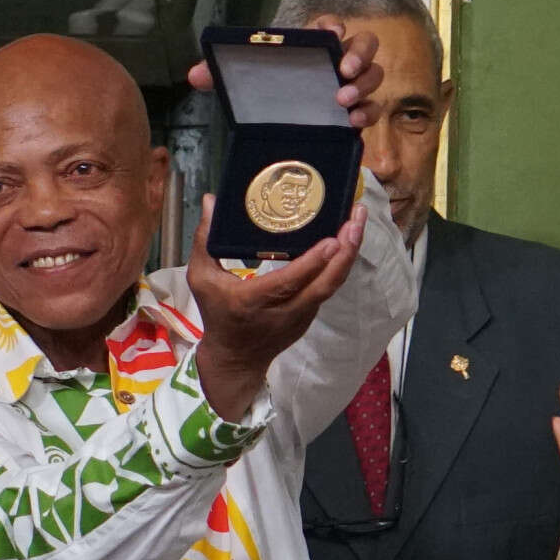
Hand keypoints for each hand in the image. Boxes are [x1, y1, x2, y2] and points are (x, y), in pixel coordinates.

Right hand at [187, 196, 364, 422]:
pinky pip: (328, 286)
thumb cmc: (217, 314)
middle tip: (355, 219)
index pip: (289, 282)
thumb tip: (210, 200)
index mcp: (254, 301)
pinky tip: (346, 238)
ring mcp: (302, 315)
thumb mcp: (202, 279)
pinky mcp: (311, 314)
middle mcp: (285, 310)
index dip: (312, 263)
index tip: (332, 240)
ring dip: (348, 254)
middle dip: (345, 251)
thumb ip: (204, 240)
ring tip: (357, 221)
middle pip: (324, 283)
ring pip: (332, 285)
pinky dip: (339, 263)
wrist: (235, 359)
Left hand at [188, 26, 390, 138]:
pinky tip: (352, 122)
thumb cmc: (267, 90)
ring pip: (374, 74)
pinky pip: (373, 108)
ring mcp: (351, 85)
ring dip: (364, 84)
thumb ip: (220, 73)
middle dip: (359, 53)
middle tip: (343, 70)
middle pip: (365, 43)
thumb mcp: (243, 81)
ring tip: (343, 100)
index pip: (330, 24)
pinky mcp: (357, 110)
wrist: (281, 123)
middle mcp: (337, 60)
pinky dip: (367, 112)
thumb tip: (194, 75)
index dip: (333, 26)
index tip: (330, 34)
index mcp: (313, 45)